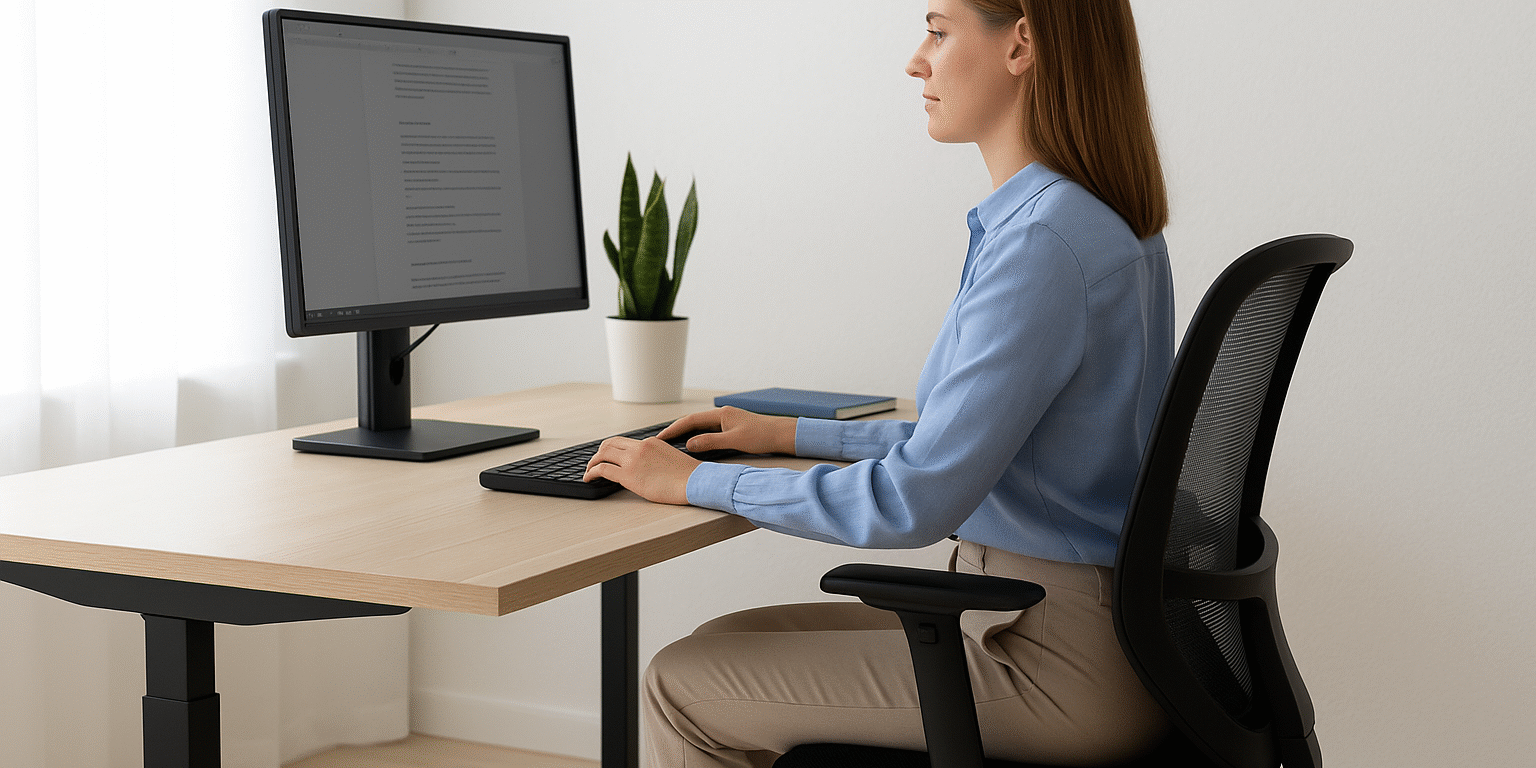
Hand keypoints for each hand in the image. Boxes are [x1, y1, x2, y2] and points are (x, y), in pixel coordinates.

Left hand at [583, 436, 697, 504]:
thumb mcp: (670, 457)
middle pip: (609, 443)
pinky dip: (592, 472)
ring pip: (603, 454)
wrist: (695, 481)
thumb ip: (655, 457)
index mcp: (650, 442)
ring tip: (589, 471)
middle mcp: (639, 447)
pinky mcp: (628, 475)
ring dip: (592, 462)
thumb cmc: (688, 476)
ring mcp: (633, 460)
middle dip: (599, 452)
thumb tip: (646, 467)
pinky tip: (589, 478)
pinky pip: (603, 469)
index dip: (612, 449)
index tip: (608, 456)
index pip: (625, 442)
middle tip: (594, 462)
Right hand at [659, 406, 796, 455]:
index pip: (691, 420)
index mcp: (721, 414)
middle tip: (660, 441)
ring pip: (700, 426)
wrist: (781, 434)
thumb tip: (689, 444)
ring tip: (670, 443)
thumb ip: (710, 442)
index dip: (674, 429)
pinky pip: (708, 431)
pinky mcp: (731, 428)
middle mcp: (722, 415)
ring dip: (685, 433)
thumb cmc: (762, 436)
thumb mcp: (734, 440)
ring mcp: (726, 421)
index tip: (660, 437)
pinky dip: (697, 437)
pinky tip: (692, 445)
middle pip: (693, 421)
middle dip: (675, 430)